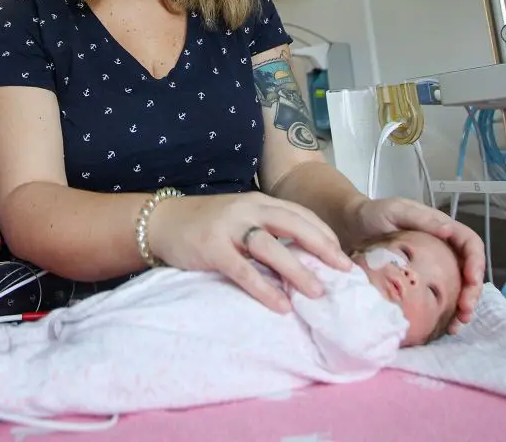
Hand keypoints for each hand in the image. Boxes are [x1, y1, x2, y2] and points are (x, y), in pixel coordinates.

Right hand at [147, 192, 353, 313]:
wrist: (161, 221)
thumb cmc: (206, 223)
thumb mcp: (240, 218)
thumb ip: (267, 229)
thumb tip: (304, 258)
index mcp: (258, 201)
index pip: (300, 214)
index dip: (324, 234)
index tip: (343, 256)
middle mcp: (247, 209)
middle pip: (293, 225)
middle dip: (322, 248)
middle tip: (344, 271)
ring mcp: (228, 227)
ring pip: (270, 247)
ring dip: (297, 270)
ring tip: (317, 293)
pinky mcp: (211, 248)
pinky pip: (243, 270)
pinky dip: (264, 288)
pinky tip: (280, 305)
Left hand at [350, 197, 485, 329]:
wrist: (349, 225)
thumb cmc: (372, 214)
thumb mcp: (396, 210)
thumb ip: (422, 219)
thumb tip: (449, 230)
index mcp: (442, 229)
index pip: (470, 244)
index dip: (477, 263)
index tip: (471, 281)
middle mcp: (442, 248)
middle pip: (469, 271)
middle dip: (472, 292)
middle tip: (465, 311)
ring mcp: (433, 266)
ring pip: (458, 287)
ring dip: (462, 307)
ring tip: (457, 324)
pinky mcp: (420, 281)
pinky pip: (439, 297)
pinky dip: (444, 312)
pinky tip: (443, 327)